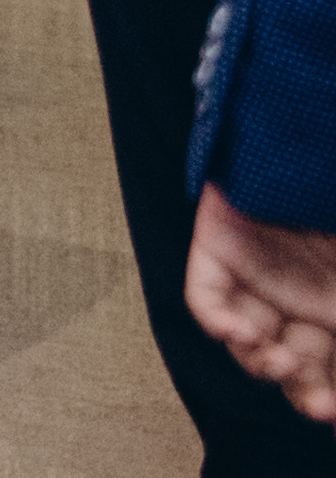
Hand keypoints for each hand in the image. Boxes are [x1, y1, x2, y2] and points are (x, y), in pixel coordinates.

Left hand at [193, 189, 335, 422]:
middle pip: (300, 364)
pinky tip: (240, 332)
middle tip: (319, 406)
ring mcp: (260, 276)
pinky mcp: (218, 248)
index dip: (334, 396)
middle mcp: (306, 297)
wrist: (311, 123)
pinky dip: (219, 322)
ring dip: (264, 364)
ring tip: (281, 362)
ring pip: (251, 343)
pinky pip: (206, 299)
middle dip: (309, 392)